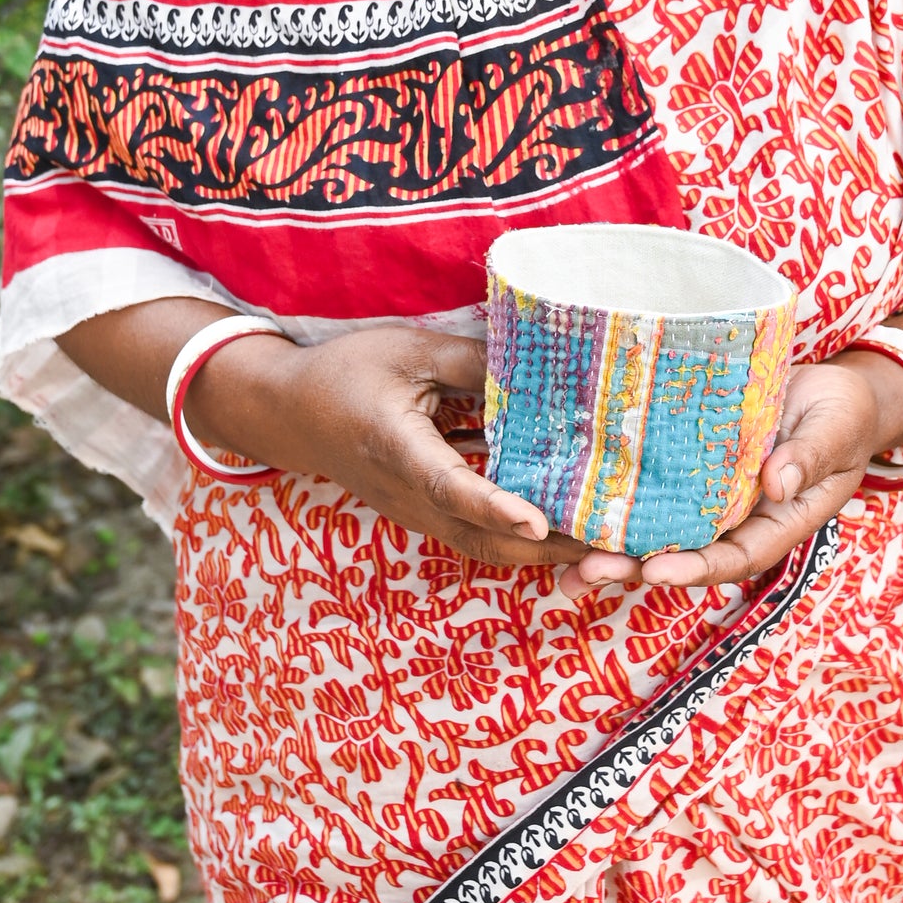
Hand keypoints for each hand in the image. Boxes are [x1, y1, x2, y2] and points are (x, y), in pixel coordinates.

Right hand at [190, 322, 590, 575]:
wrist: (290, 415)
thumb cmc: (346, 374)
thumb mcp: (409, 351)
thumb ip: (475, 362)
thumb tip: (544, 367)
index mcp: (399, 450)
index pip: (452, 487)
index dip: (498, 506)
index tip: (540, 522)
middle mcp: (410, 496)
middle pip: (483, 538)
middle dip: (548, 549)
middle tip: (613, 546)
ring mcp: (419, 514)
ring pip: (487, 546)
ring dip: (545, 551)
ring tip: (606, 543)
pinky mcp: (428, 514)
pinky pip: (481, 536)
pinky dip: (525, 537)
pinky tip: (571, 521)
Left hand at [557, 351, 902, 600]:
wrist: (833, 392)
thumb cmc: (843, 413)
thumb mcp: (837, 429)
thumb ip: (812, 456)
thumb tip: (776, 484)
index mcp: (778, 523)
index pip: (734, 557)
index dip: (693, 567)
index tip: (654, 571)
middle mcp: (738, 520)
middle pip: (684, 555)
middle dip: (634, 568)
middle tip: (585, 571)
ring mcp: (711, 498)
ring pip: (659, 531)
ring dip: (614, 549)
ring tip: (563, 564)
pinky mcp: (688, 468)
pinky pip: (652, 492)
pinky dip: (615, 505)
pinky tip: (572, 509)